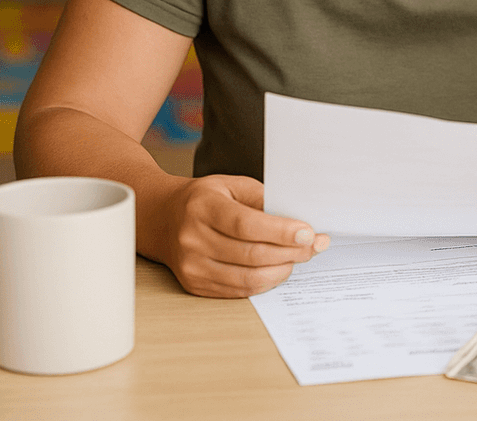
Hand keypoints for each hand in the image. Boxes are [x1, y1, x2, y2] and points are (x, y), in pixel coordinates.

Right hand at [152, 174, 328, 297]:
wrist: (162, 218)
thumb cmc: (205, 199)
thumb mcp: (233, 186)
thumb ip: (263, 200)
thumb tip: (300, 219)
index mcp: (203, 207)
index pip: (246, 224)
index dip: (281, 231)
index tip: (308, 233)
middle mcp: (192, 238)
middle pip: (251, 254)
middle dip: (291, 252)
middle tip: (314, 246)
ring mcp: (191, 265)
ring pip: (247, 278)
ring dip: (282, 270)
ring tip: (299, 258)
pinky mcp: (194, 284)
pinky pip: (238, 291)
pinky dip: (265, 282)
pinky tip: (279, 269)